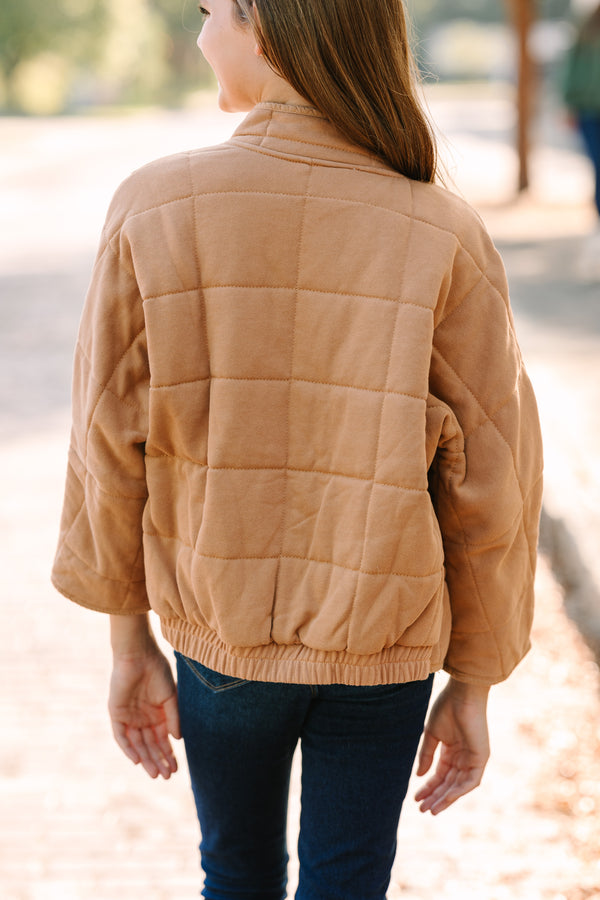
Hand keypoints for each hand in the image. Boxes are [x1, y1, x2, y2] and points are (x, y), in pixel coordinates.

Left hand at [108, 642, 180, 779]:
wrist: (138, 655)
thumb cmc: (157, 671)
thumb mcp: (170, 696)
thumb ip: (173, 717)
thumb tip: (178, 739)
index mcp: (157, 714)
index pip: (162, 740)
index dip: (169, 754)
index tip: (176, 769)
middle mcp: (143, 718)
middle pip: (150, 745)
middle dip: (159, 761)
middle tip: (166, 776)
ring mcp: (129, 717)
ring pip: (137, 744)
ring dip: (146, 759)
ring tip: (155, 774)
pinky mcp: (116, 714)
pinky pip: (121, 736)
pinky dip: (128, 748)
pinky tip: (138, 760)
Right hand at [414, 678, 489, 814]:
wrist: (461, 695)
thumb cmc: (446, 708)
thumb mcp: (431, 734)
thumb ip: (426, 755)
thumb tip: (419, 776)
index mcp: (451, 750)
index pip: (439, 774)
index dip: (428, 787)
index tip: (415, 798)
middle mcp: (463, 757)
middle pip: (448, 783)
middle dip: (435, 796)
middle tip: (422, 809)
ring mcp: (473, 759)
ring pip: (458, 786)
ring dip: (445, 798)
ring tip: (431, 809)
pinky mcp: (481, 758)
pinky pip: (470, 781)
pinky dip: (458, 791)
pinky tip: (445, 797)